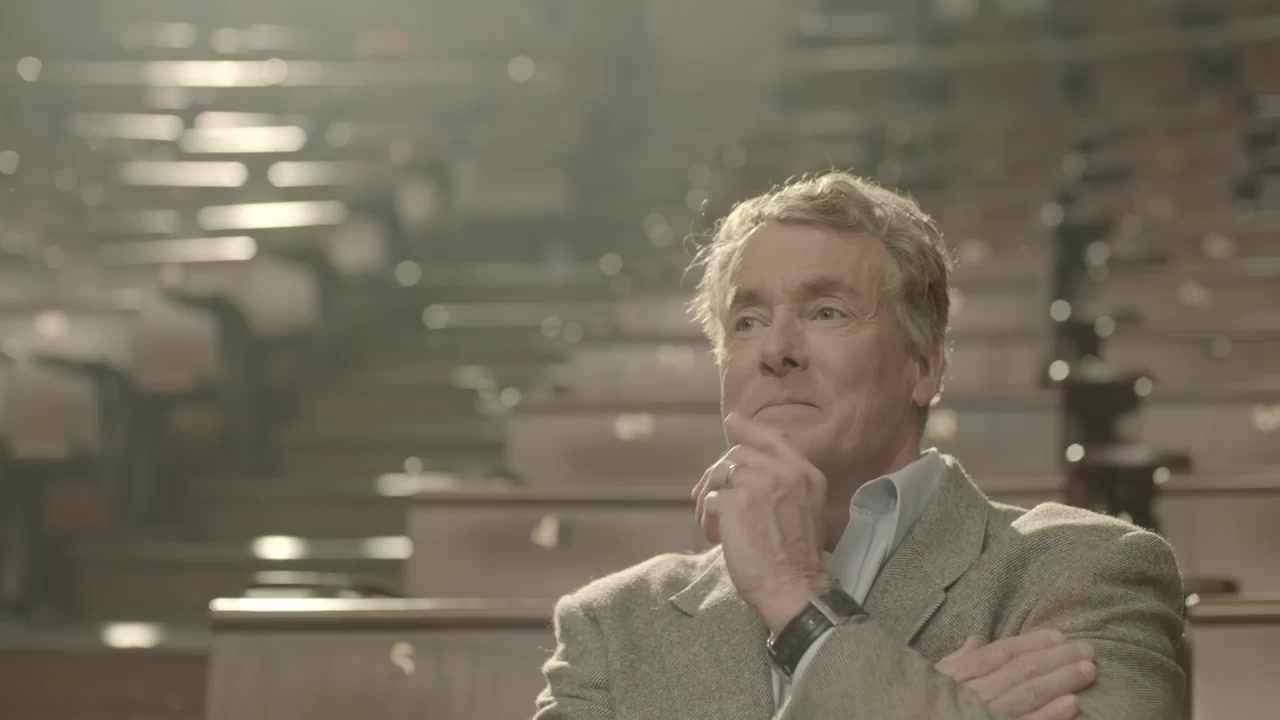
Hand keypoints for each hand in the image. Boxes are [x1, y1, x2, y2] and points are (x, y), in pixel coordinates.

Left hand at [691, 412, 829, 633]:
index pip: (772, 438)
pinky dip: (707, 518)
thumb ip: (783, 483)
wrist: (794, 588)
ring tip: (711, 523)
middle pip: (737, 455)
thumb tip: (745, 464)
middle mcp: (784, 472)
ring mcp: (759, 485)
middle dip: (718, 474)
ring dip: (708, 498)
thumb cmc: (797, 558)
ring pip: (719, 474)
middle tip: (709, 499)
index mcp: (805, 474)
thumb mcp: (804, 508)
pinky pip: (709, 500)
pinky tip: (715, 537)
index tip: (732, 423)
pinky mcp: (735, 503)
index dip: (748, 429)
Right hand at [935, 630, 1095, 718]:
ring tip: (1088, 670)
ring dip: (1061, 679)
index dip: (1032, 642)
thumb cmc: (927, 703)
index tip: (1058, 635)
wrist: (917, 719)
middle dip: (1057, 657)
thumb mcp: (937, 677)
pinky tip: (1073, 703)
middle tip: (1087, 650)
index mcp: (961, 673)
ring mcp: (987, 713)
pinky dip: (1050, 714)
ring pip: (1029, 693)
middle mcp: (975, 691)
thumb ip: (959, 659)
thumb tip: (978, 639)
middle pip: (1021, 669)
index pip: (1002, 652)